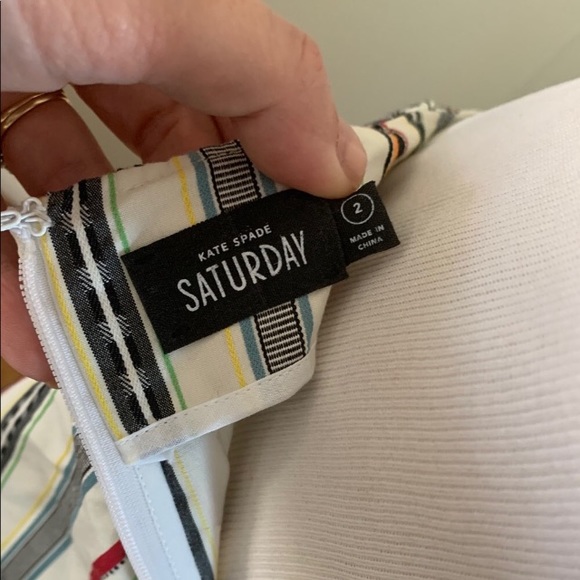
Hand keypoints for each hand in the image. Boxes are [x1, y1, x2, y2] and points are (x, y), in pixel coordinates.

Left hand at [1, 0, 365, 382]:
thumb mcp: (135, 1)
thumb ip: (250, 68)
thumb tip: (340, 159)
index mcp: (126, 16)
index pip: (218, 84)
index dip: (267, 147)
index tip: (300, 217)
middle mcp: (55, 60)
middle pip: (146, 154)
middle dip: (188, 225)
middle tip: (222, 285)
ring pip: (70, 214)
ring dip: (106, 282)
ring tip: (144, 335)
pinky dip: (24, 306)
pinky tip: (53, 348)